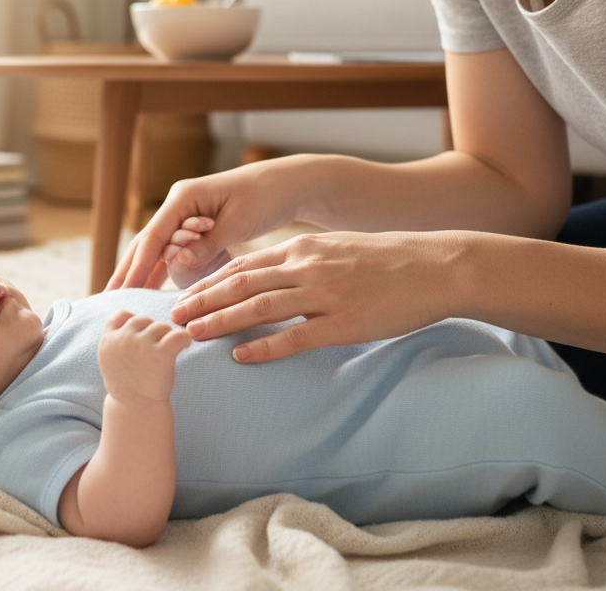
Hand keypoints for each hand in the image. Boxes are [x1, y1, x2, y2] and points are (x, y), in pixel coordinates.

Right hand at [98, 311, 191, 403]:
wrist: (136, 410)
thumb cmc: (126, 384)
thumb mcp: (109, 358)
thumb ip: (115, 337)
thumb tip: (128, 316)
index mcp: (108, 340)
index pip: (121, 315)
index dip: (132, 323)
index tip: (139, 338)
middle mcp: (123, 339)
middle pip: (143, 320)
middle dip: (151, 333)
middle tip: (154, 353)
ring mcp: (141, 344)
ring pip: (161, 326)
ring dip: (166, 338)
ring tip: (166, 356)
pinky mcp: (161, 353)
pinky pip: (178, 335)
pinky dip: (184, 340)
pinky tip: (184, 346)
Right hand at [107, 160, 296, 290]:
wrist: (286, 185)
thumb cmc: (264, 197)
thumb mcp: (237, 222)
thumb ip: (205, 245)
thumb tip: (174, 265)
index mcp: (183, 197)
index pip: (153, 235)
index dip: (136, 266)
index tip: (123, 291)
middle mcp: (178, 204)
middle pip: (145, 241)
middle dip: (127, 269)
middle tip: (109, 298)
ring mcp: (185, 215)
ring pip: (155, 246)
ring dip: (140, 270)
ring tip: (122, 296)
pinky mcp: (196, 226)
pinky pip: (173, 249)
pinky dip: (161, 267)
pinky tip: (150, 286)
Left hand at [169, 229, 462, 362]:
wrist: (433, 267)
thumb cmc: (382, 260)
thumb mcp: (333, 248)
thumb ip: (299, 260)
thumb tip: (267, 275)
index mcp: (301, 249)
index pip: (242, 266)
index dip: (209, 282)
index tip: (183, 296)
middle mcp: (306, 268)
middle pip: (241, 285)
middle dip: (202, 300)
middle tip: (172, 317)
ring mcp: (325, 294)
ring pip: (259, 308)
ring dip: (221, 321)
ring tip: (192, 334)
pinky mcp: (345, 323)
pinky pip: (296, 337)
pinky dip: (264, 347)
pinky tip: (240, 356)